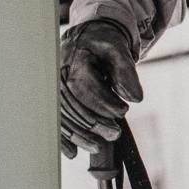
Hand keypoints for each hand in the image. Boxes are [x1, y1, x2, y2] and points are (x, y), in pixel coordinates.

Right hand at [58, 19, 143, 157]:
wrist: (86, 35)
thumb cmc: (104, 42)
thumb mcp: (119, 49)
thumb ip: (127, 72)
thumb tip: (136, 98)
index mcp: (73, 59)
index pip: (83, 85)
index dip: (103, 101)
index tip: (122, 112)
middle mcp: (57, 74)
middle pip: (72, 104)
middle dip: (93, 122)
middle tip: (115, 134)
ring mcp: (52, 87)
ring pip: (62, 115)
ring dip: (80, 134)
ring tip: (98, 146)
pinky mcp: (53, 98)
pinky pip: (55, 120)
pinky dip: (63, 137)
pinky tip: (72, 153)